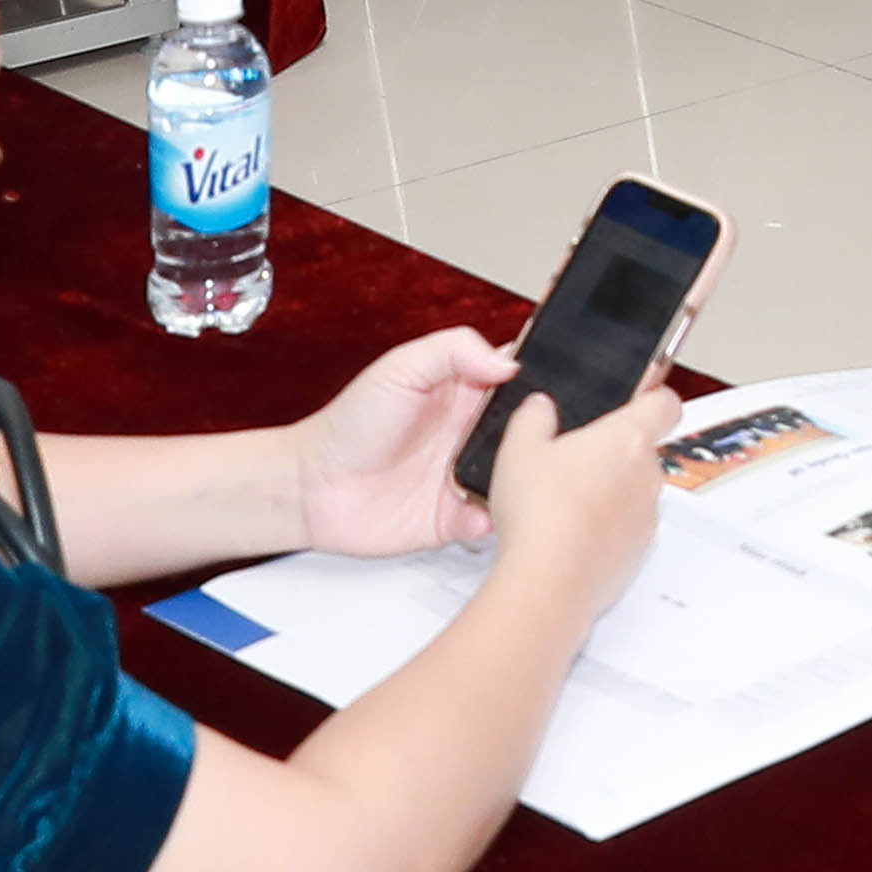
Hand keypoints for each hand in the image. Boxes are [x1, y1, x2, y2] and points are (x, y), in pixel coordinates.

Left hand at [295, 329, 522, 557]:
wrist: (313, 485)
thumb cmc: (350, 423)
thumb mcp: (400, 368)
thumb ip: (454, 351)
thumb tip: (507, 362)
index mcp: (465, 391)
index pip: (519, 380)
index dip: (541, 380)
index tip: (558, 383)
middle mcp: (471, 433)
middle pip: (527, 433)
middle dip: (540, 436)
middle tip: (542, 438)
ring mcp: (463, 475)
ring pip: (514, 479)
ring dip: (518, 481)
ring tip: (515, 478)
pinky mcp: (452, 517)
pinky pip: (486, 520)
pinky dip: (488, 519)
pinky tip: (475, 511)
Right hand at [475, 378, 683, 625]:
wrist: (547, 580)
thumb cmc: (541, 513)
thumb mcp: (519, 448)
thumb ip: (534, 417)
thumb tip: (540, 408)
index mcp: (627, 438)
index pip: (665, 403)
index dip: (653, 398)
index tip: (640, 399)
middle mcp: (646, 475)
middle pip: (643, 451)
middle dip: (613, 454)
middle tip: (573, 461)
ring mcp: (645, 516)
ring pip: (635, 492)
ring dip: (611, 493)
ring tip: (565, 502)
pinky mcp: (637, 552)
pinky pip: (628, 529)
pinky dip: (608, 529)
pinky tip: (570, 534)